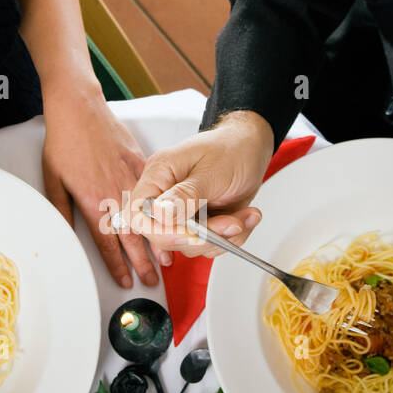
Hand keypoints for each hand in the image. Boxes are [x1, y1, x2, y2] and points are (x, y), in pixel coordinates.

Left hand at [41, 85, 156, 288]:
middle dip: (143, 263)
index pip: (108, 244)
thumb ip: (61, 211)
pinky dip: (165, 210)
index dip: (118, 266)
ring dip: (158, 241)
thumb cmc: (64, 141)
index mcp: (93, 201)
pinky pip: (155, 192)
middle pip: (132, 237)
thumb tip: (66, 234)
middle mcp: (115, 193)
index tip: (126, 281)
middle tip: (152, 282)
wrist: (79, 108)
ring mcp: (130, 178)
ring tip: (166, 260)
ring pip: (149, 218)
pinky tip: (172, 221)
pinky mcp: (140, 164)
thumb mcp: (52, 180)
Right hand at [125, 110, 273, 264]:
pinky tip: (243, 218)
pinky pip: (209, 244)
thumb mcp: (212, 170)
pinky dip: (231, 237)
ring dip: (222, 237)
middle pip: (165, 236)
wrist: (252, 147)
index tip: (192, 234)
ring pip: (190, 244)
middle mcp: (166, 196)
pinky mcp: (200, 223)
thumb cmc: (231, 147)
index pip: (140, 215)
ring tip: (242, 217)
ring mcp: (183, 212)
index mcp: (159, 175)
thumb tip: (160, 213)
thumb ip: (186, 195)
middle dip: (202, 236)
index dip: (161, 232)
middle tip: (231, 223)